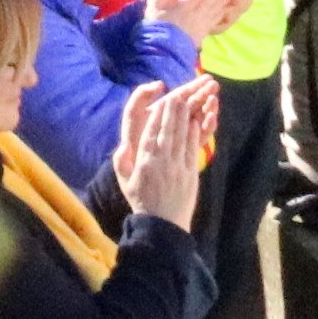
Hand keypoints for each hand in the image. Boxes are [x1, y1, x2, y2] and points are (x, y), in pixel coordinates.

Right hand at [112, 78, 208, 231]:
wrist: (163, 225)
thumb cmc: (141, 201)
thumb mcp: (124, 181)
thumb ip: (121, 161)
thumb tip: (122, 144)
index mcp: (145, 162)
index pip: (151, 133)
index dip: (158, 115)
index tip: (161, 100)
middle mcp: (162, 161)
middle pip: (168, 131)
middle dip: (173, 111)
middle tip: (177, 93)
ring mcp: (178, 167)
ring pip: (182, 137)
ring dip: (185, 118)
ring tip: (188, 101)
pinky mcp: (191, 173)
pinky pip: (193, 150)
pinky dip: (195, 134)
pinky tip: (196, 122)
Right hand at [142, 0, 247, 41]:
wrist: (161, 50)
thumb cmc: (156, 24)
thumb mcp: (153, 3)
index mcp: (182, 7)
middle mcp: (194, 15)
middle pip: (209, 0)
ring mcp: (200, 25)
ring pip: (213, 10)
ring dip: (221, 1)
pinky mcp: (202, 33)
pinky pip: (213, 21)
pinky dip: (219, 13)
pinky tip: (222, 9)